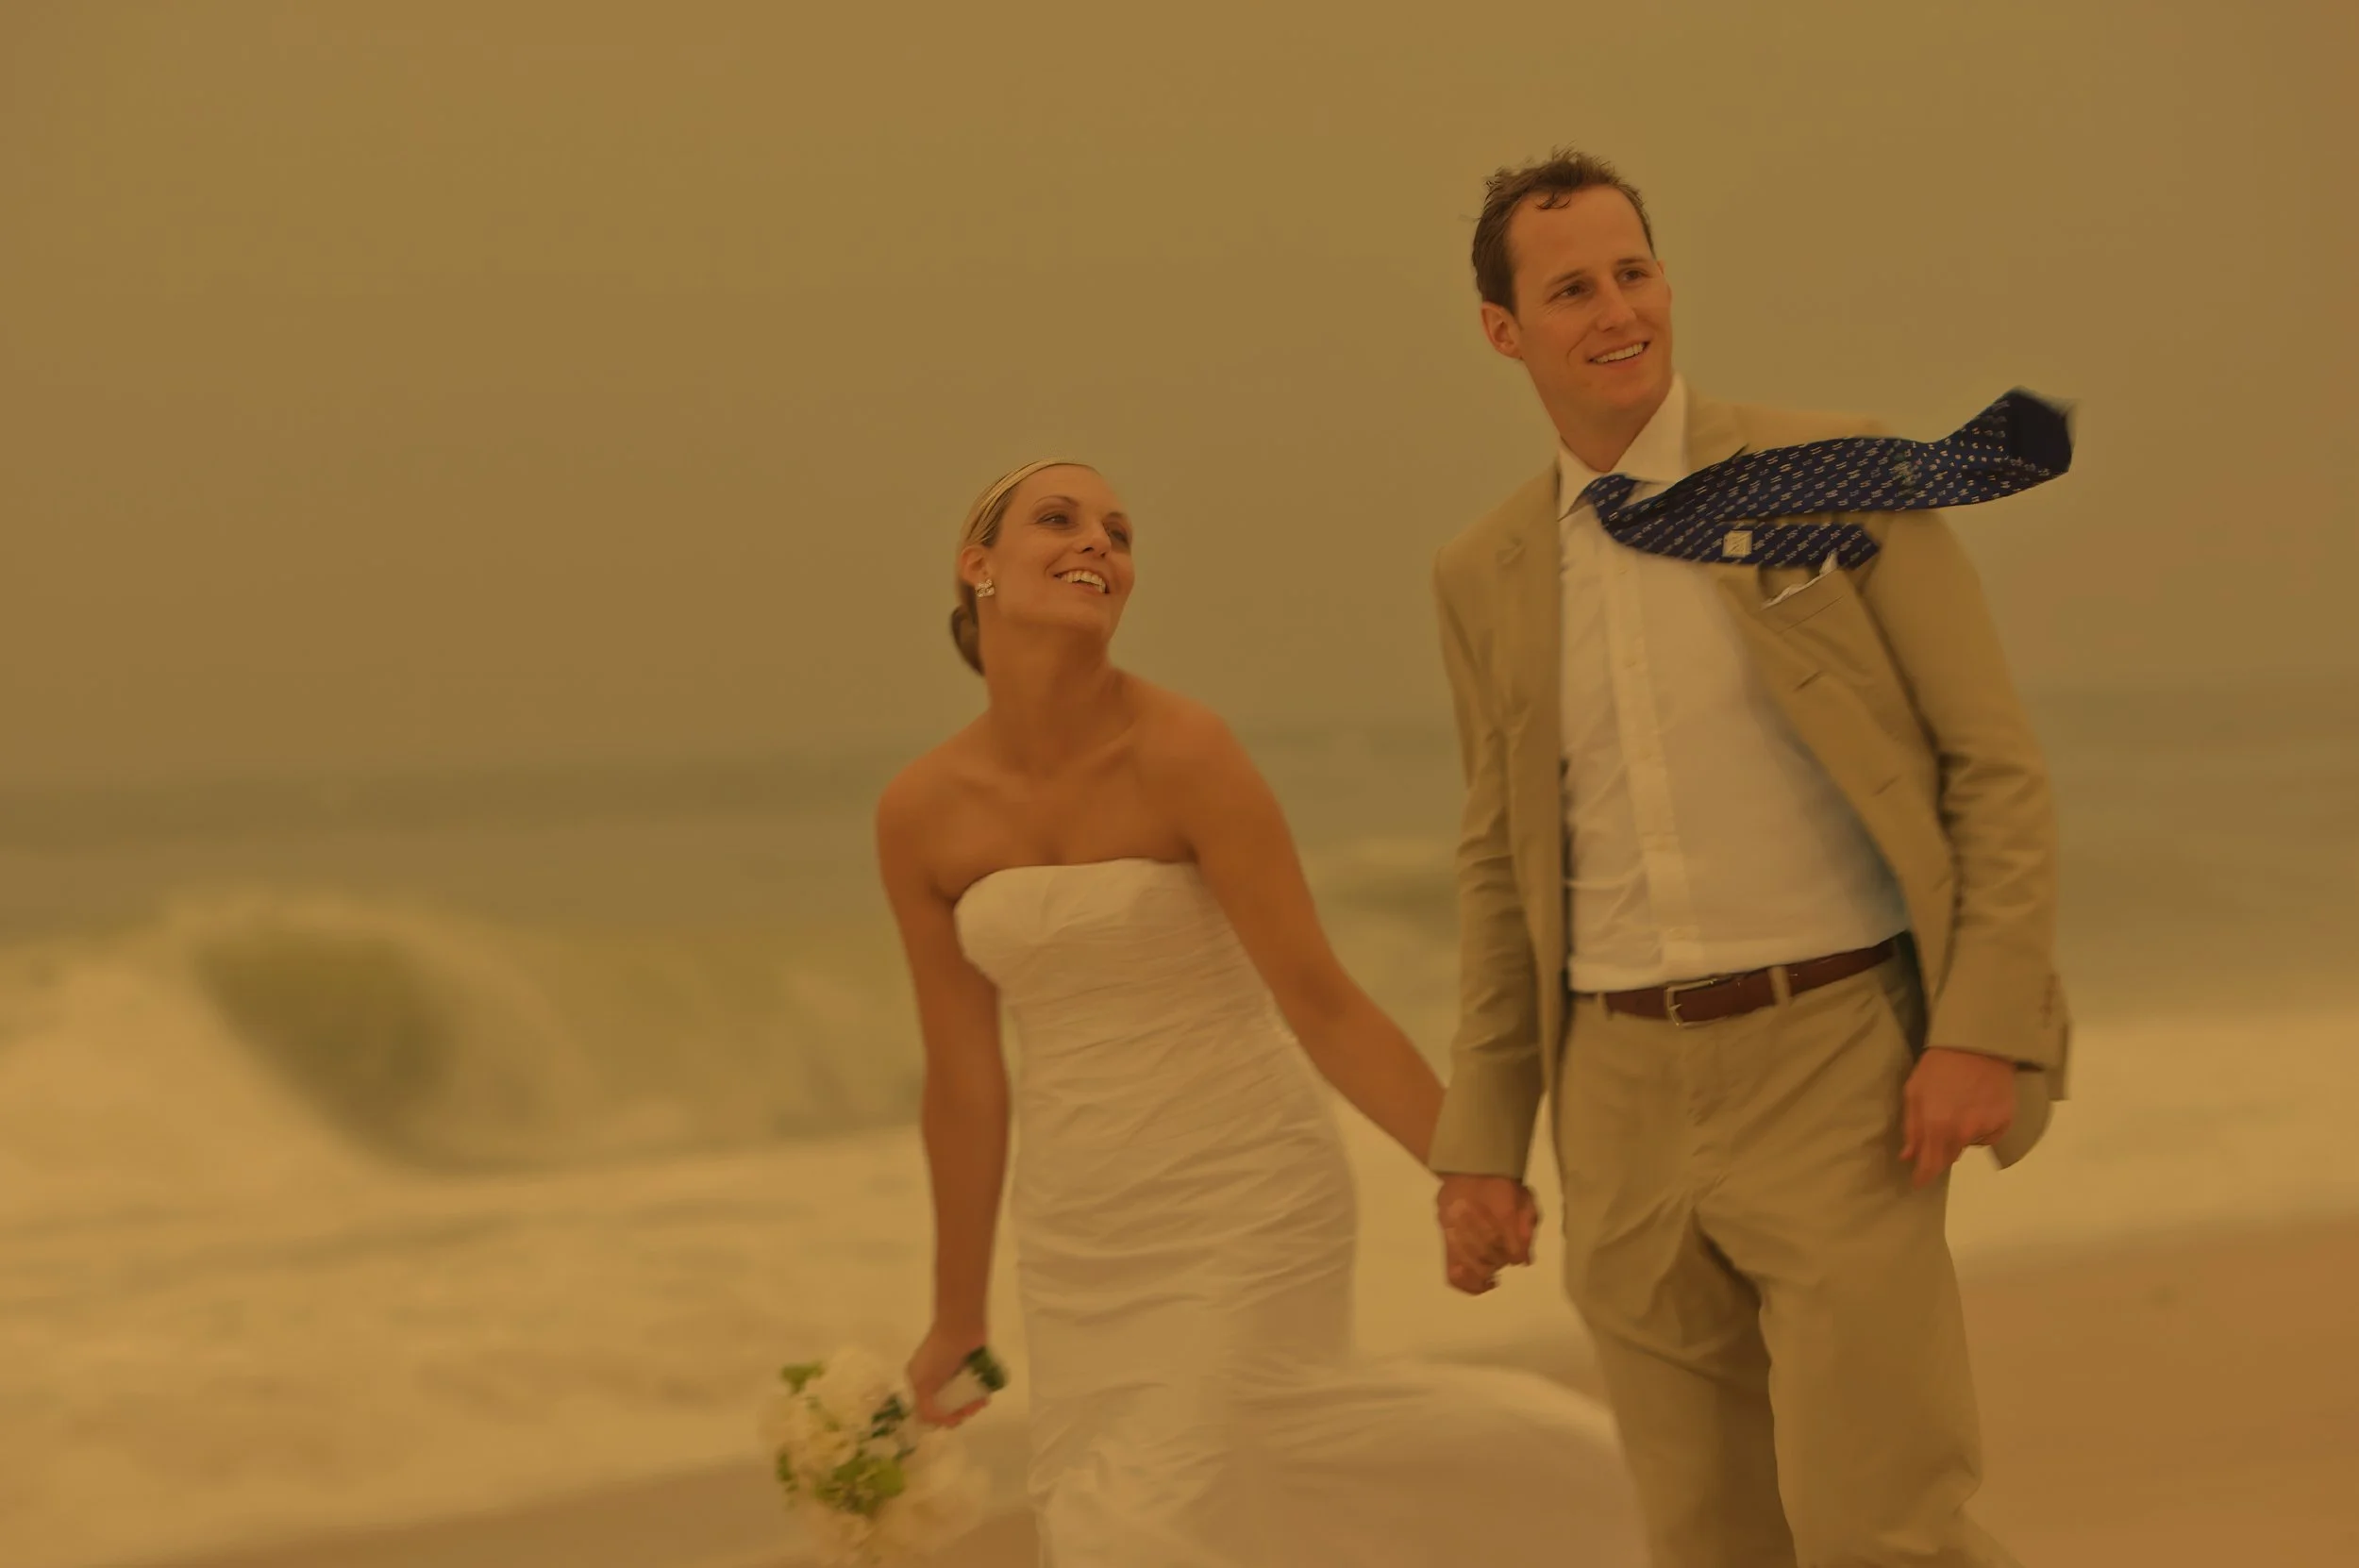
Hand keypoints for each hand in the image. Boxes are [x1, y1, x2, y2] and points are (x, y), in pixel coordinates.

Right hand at [905, 1322, 988, 1427]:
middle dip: (959, 1412)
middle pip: (947, 1404)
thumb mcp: (924, 1384)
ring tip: (980, 1403)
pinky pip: (975, 1386)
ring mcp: (954, 1372)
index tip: (954, 1419)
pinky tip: (985, 1397)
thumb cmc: (940, 1355)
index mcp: (919, 1381)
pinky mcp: (971, 1367)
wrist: (961, 1327)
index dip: (940, 1418)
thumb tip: (938, 1422)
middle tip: (970, 1410)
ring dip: (971, 1405)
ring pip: (963, 1397)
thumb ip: (926, 1408)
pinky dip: (980, 1394)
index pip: (927, 1409)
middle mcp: (935, 1378)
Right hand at [1435, 1173, 1536, 1294]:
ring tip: (1493, 1265)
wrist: (1469, 1164)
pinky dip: (1469, 1284)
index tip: (1520, 1256)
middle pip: (1492, 1254)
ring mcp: (1455, 1227)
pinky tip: (1483, 1283)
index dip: (1518, 1255)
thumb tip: (1525, 1260)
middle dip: (1502, 1258)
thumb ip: (1527, 1228)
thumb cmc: (1502, 1184)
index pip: (1512, 1247)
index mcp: (1500, 1206)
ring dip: (1487, 1267)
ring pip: (1474, 1263)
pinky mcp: (1443, 1235)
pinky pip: (1453, 1271)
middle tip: (1506, 1254)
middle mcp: (1474, 1217)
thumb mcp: (1524, 1200)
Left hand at [1900, 1046, 2016, 1187]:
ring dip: (1960, 1136)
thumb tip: (1909, 1156)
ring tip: (1959, 1108)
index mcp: (1937, 1126)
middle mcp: (1964, 1133)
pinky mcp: (2005, 1122)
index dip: (1923, 1177)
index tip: (1918, 1183)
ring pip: (1968, 1146)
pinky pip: (1988, 1136)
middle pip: (1950, 1158)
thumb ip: (1912, 1127)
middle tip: (1937, 1130)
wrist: (1979, 1044)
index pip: (1931, 1165)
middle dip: (1940, 1152)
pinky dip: (1980, 1129)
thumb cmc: (1938, 1066)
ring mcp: (1987, 1128)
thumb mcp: (1914, 1092)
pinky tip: (1977, 1107)